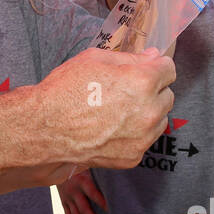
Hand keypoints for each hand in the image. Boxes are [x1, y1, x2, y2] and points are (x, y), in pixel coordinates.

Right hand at [39, 47, 174, 169]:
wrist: (44, 129)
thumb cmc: (65, 90)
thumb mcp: (94, 59)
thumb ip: (130, 58)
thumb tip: (153, 57)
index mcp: (142, 82)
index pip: (169, 69)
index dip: (155, 66)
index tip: (144, 69)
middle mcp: (148, 111)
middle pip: (168, 95)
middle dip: (152, 90)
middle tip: (125, 91)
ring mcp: (142, 137)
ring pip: (160, 120)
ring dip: (147, 113)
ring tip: (118, 111)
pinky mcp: (133, 157)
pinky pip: (144, 140)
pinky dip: (134, 134)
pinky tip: (111, 128)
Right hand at [58, 170, 107, 213]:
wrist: (59, 165)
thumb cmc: (81, 165)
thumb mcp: (89, 165)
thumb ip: (101, 172)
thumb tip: (120, 176)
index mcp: (82, 180)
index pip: (93, 193)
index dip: (101, 202)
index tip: (111, 210)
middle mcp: (73, 191)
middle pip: (83, 209)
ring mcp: (67, 198)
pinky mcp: (63, 203)